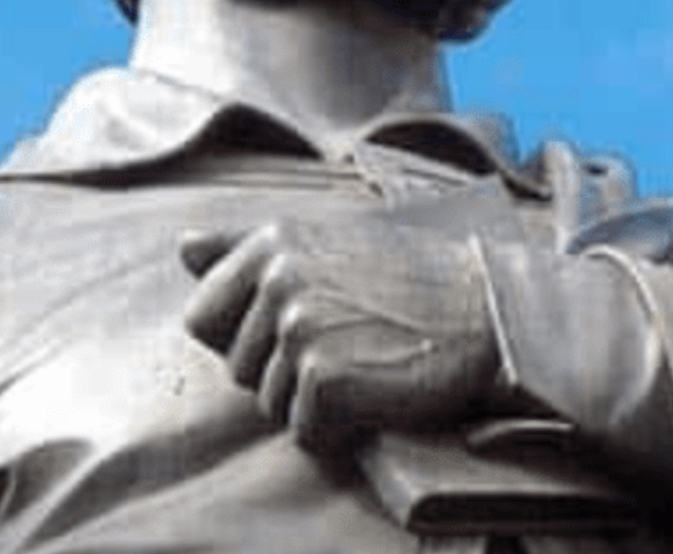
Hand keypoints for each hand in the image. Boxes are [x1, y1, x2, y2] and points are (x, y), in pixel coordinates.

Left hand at [180, 217, 498, 453]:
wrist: (488, 311)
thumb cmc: (410, 280)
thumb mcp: (325, 242)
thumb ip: (248, 247)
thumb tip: (183, 247)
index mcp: (271, 241)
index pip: (201, 316)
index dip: (244, 339)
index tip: (296, 332)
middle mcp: (277, 278)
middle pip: (236, 366)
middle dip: (282, 372)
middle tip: (347, 345)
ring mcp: (298, 327)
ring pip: (268, 402)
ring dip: (312, 401)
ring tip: (365, 364)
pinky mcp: (323, 377)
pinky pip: (303, 430)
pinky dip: (338, 428)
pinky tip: (375, 394)